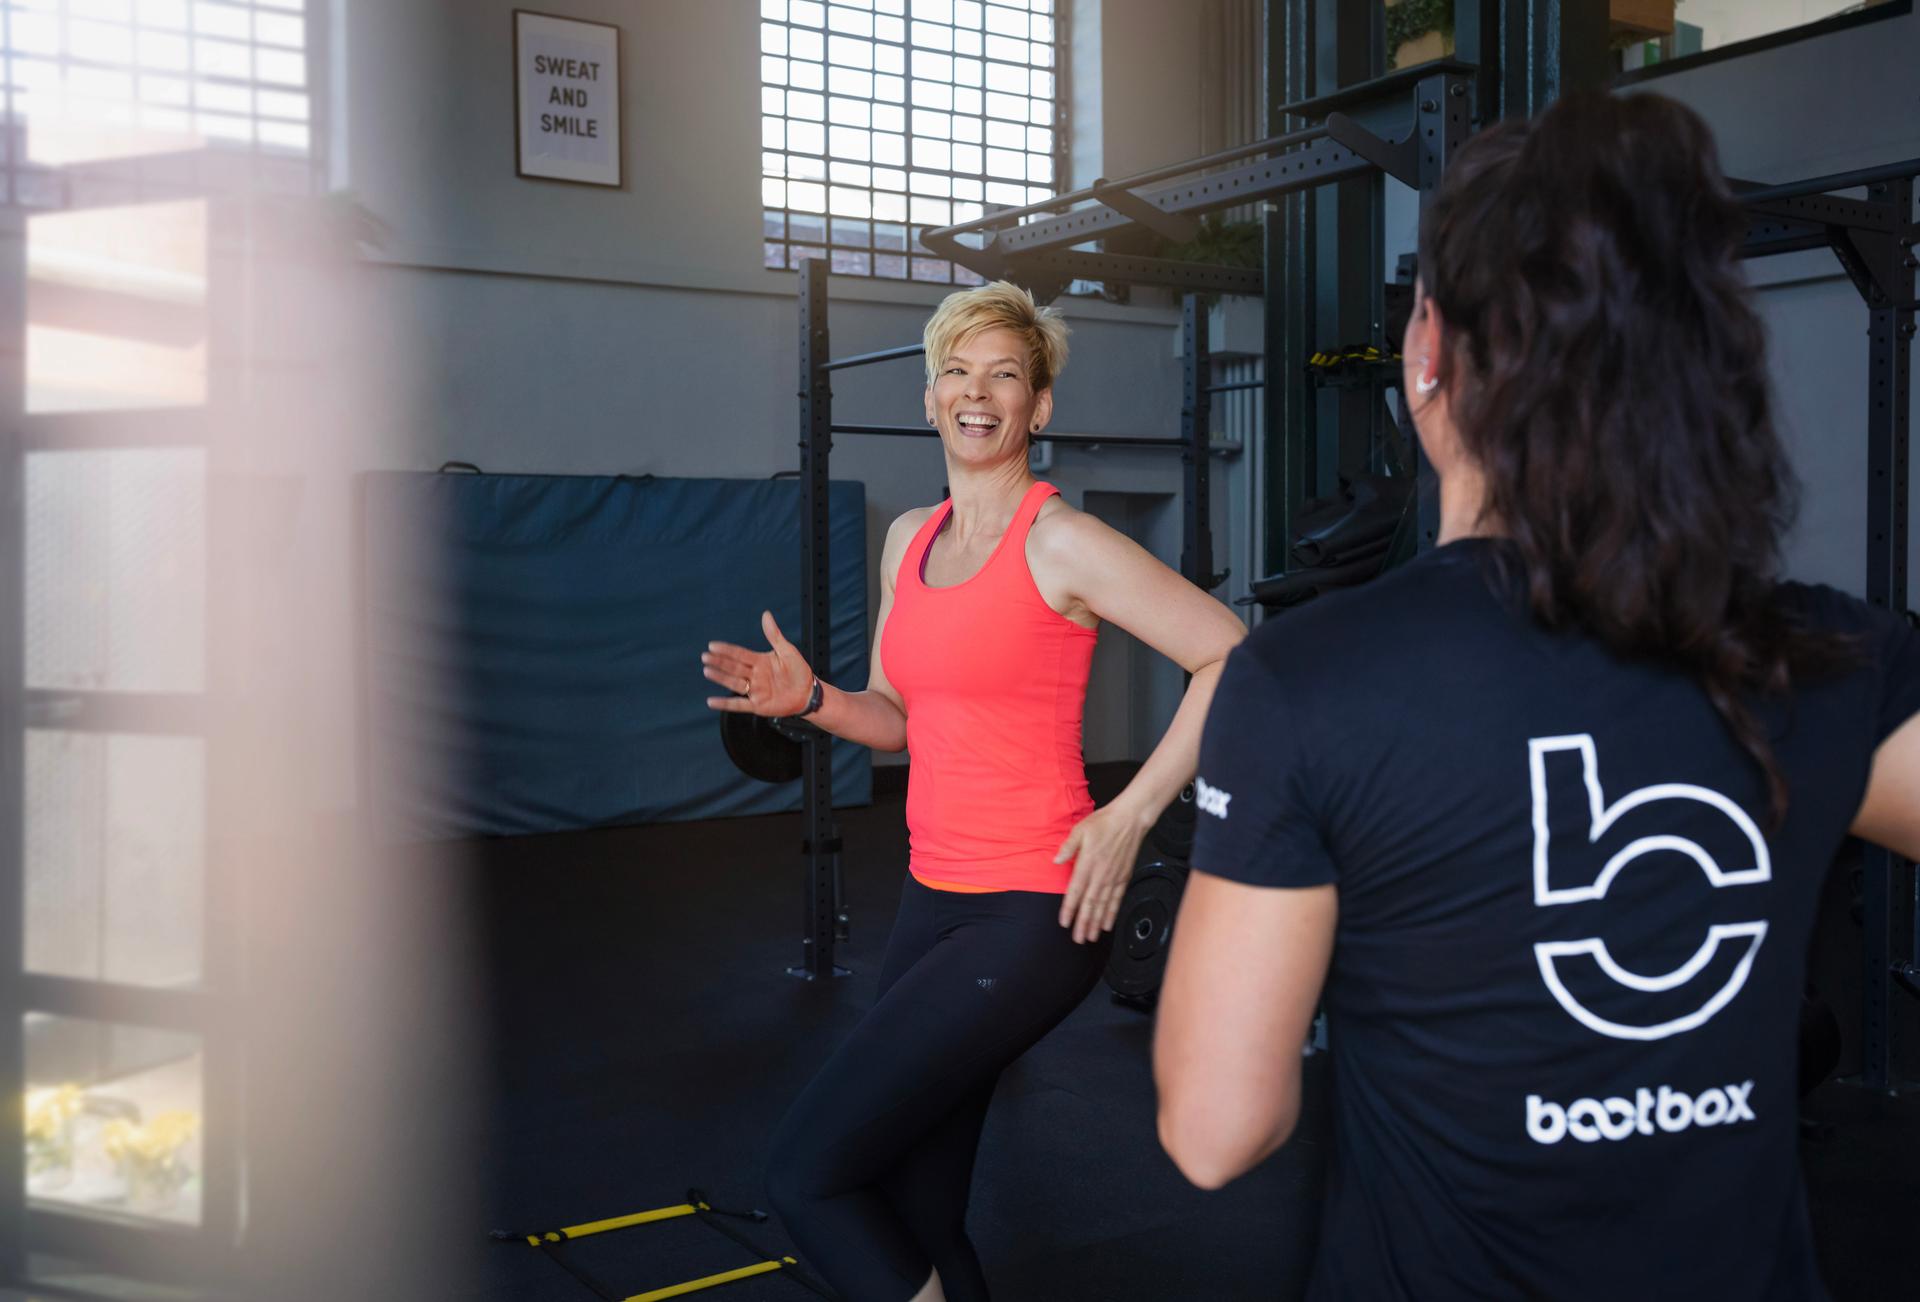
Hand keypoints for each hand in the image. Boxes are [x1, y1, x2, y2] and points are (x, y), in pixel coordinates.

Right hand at [702, 611, 815, 716]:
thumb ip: (774, 634)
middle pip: (734, 667)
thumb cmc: (798, 671)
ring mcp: (755, 690)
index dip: (727, 650)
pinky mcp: (758, 705)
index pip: (739, 654)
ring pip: (734, 683)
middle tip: (705, 656)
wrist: (808, 693)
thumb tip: (766, 615)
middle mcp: (754, 675)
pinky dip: (725, 704)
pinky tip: (711, 701)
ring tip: (708, 671)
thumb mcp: (787, 650)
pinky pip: (739, 705)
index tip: (713, 645)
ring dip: (721, 678)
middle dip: (719, 662)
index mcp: (759, 661)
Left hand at [1054, 802, 1150, 944]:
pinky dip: (1112, 913)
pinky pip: (1117, 900)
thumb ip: (1068, 847)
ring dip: (1097, 923)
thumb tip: (1056, 860)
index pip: (1075, 892)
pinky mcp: (1123, 878)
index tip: (1064, 923)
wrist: (1129, 820)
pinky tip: (1108, 924)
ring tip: (1092, 937)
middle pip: (1090, 905)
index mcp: (1087, 864)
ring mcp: (1113, 878)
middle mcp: (1101, 875)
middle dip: (1083, 924)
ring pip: (1103, 906)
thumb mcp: (1080, 830)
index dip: (1069, 909)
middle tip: (1078, 939)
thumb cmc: (1104, 823)